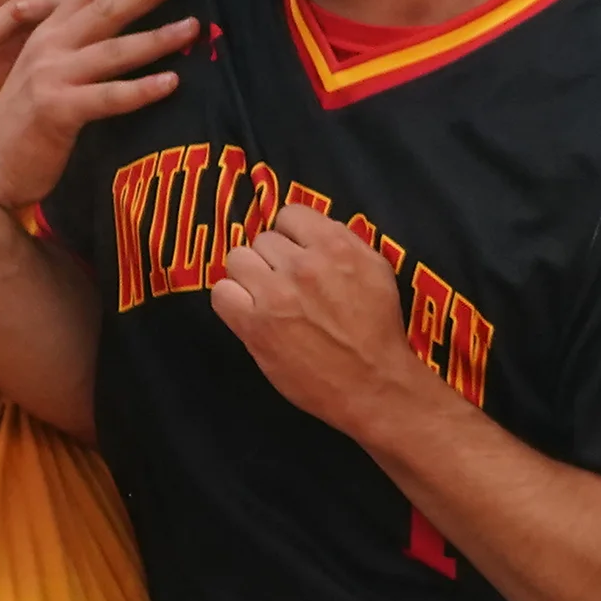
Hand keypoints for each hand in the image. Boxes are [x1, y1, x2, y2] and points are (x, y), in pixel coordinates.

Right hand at [0, 0, 197, 209]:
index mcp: (46, 33)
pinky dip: (140, 90)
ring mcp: (52, 76)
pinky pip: (108, 97)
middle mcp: (49, 47)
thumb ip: (70, 50)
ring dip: (156, 38)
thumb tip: (109, 33)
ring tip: (192, 27)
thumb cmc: (21, 124)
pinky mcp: (58, 109)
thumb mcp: (41, 75)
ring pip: (113, 51)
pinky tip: (171, 82)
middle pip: (104, 10)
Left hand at [209, 202, 424, 442]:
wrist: (372, 385)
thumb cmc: (378, 331)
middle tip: (287, 287)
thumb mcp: (376, 270)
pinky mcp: (255, 326)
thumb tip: (310, 232)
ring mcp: (275, 295)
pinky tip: (248, 314)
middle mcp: (302, 265)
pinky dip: (231, 300)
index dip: (291, 236)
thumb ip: (343, 242)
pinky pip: (221, 293)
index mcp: (335, 246)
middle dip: (273, 260)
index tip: (298, 256)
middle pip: (262, 240)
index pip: (289, 214)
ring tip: (266, 299)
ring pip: (238, 260)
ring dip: (249, 277)